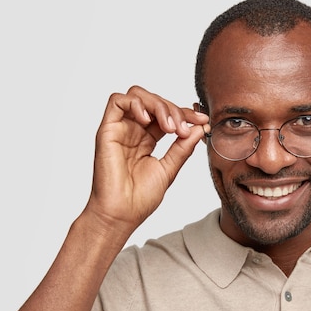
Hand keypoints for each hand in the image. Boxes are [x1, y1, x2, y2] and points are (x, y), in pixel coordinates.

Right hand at [84, 85, 208, 232]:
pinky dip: (136, 104)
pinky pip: (117, 101)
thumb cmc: (140, 198)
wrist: (121, 214)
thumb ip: (183, 147)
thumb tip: (200, 128)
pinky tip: (147, 120)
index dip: (185, 114)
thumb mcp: (170, 168)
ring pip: (138, 96)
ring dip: (159, 105)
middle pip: (154, 101)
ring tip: (170, 127)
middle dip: (175, 110)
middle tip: (185, 129)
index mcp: (147, 139)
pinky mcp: (107, 130)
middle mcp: (133, 130)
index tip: (203, 121)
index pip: (167, 115)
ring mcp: (119, 129)